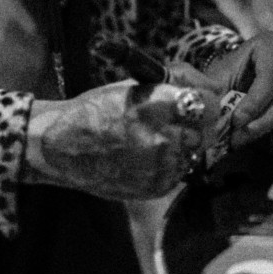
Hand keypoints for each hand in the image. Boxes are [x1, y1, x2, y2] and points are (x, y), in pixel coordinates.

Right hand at [23, 79, 219, 199]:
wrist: (63, 147)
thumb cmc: (96, 109)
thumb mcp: (133, 86)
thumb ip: (171, 87)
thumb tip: (205, 87)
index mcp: (159, 104)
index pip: (209, 103)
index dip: (206, 98)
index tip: (200, 98)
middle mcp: (165, 137)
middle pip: (207, 129)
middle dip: (197, 122)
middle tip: (179, 118)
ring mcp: (162, 166)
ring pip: (196, 152)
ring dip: (185, 143)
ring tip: (158, 136)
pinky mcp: (157, 186)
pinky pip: (180, 171)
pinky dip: (172, 162)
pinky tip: (149, 153)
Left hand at [193, 30, 272, 147]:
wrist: (240, 82)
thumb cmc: (228, 78)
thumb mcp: (217, 78)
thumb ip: (208, 87)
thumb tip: (195, 98)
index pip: (270, 77)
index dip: (255, 103)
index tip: (237, 122)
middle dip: (261, 119)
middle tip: (237, 137)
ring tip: (250, 136)